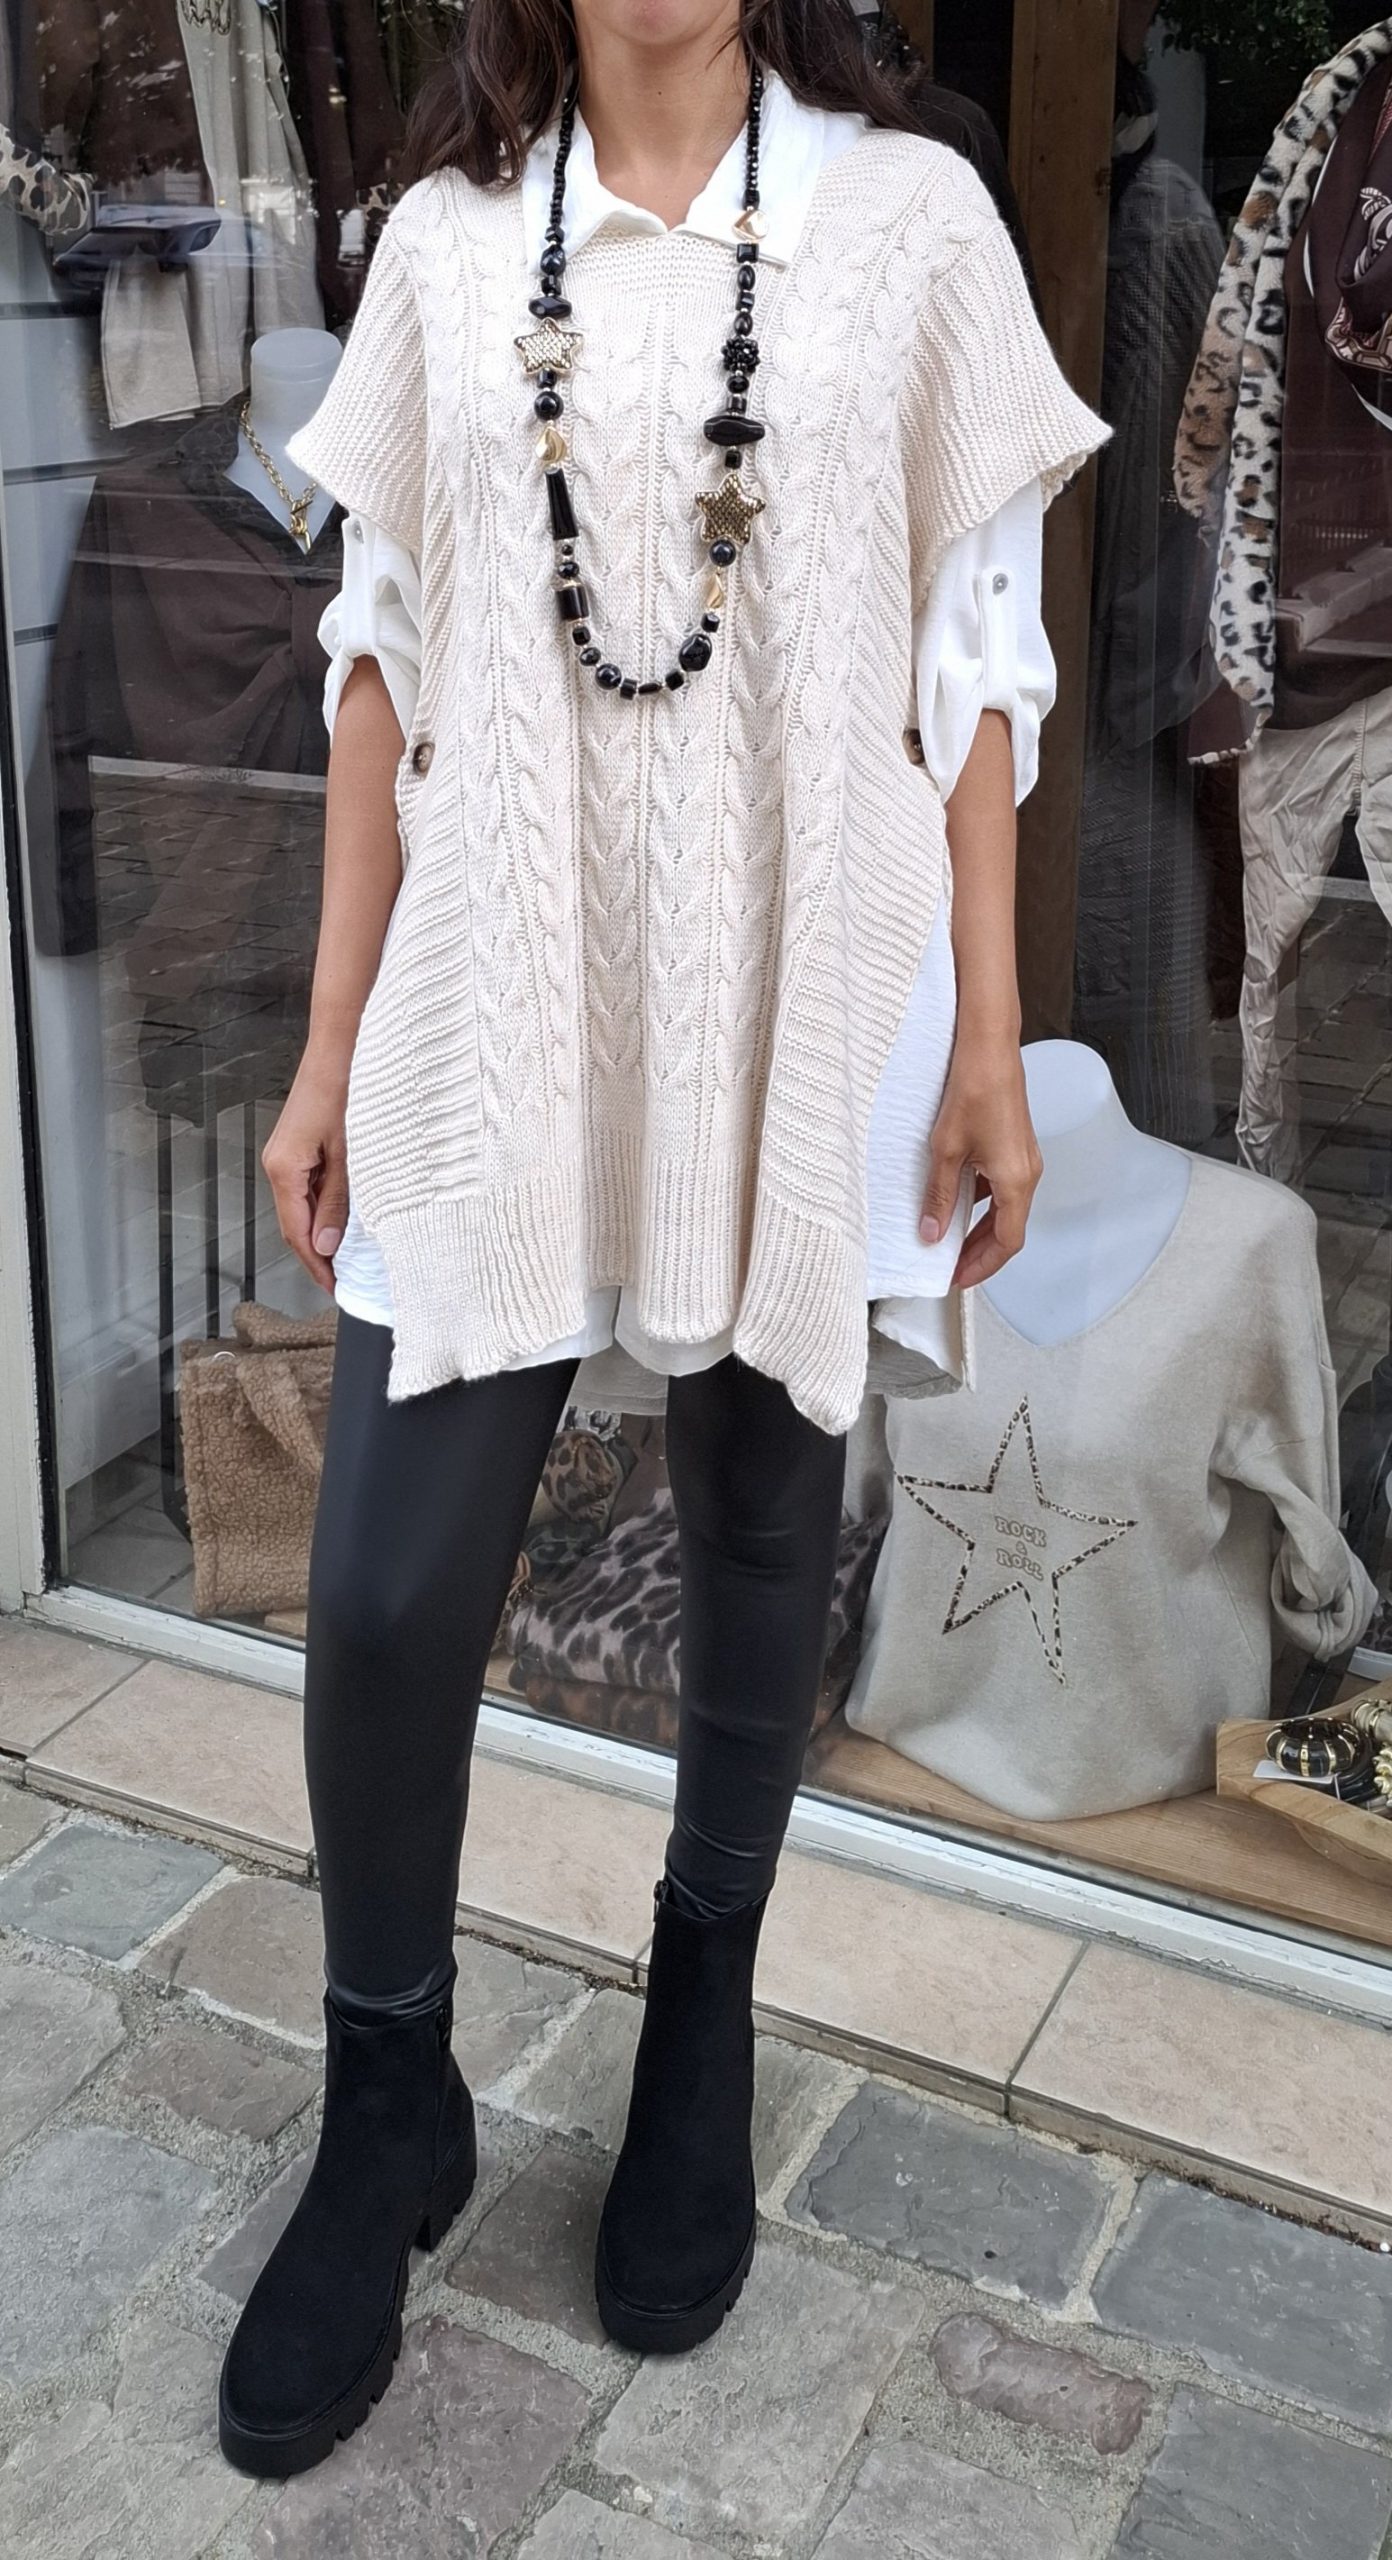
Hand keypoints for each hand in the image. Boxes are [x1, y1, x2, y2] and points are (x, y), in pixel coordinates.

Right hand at [262, 1053, 351, 1295]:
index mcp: (284, 1169)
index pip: (296, 1233)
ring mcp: (285, 1155)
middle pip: (295, 1224)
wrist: (340, 1046)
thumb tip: (328, 1247)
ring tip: (350, 1258)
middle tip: (347, 1281)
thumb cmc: (346, 1090)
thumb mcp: (350, 1154)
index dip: (316, 1265)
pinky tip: (345, 1220)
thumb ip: (338, 1201)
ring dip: (322, 1233)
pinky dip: (324, 1208)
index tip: (337, 1288)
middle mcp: (277, 1164)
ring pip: (301, 1207)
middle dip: (319, 1255)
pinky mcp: (298, 1146)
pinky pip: (307, 1188)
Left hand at [919, 1039, 1041, 1290]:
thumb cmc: (973, 1091)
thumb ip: (941, 1197)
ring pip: (1006, 1209)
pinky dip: (983, 1204)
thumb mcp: (946, 1151)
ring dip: (981, 1229)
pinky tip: (957, 1203)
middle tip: (951, 1267)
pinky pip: (1003, 1188)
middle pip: (1009, 1230)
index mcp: (1016, 1181)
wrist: (988, 1048)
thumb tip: (932, 1233)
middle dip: (981, 1253)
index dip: (982, 1266)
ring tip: (948, 1240)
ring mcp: (1025, 1160)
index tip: (957, 1278)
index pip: (1007, 1242)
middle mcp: (1028, 1174)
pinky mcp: (1016, 1146)